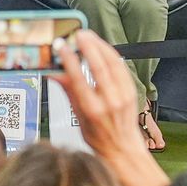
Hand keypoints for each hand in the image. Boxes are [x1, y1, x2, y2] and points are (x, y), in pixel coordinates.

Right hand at [52, 30, 169, 185]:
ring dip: (100, 46)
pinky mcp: (131, 92)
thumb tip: (55, 73)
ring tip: (89, 36)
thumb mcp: (78, 117)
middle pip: (99, 66)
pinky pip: (122, 68)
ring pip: (112, 63)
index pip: (78, 78)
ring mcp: (123, 96)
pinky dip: (112, 55)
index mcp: (92, 109)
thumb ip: (68, 91)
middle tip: (78, 35)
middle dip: (88, 47)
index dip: (69, 60)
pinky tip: (103, 48)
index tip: (62, 47)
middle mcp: (109, 101)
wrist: (124, 150)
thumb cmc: (99, 139)